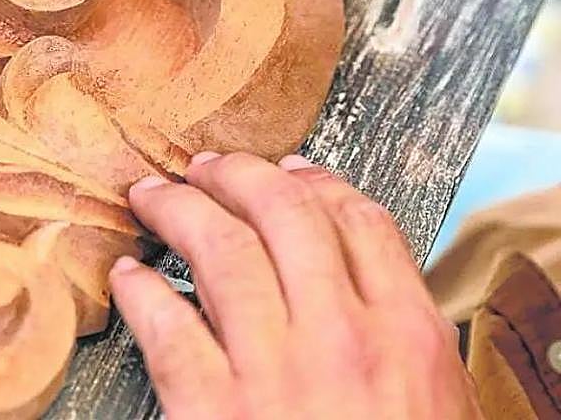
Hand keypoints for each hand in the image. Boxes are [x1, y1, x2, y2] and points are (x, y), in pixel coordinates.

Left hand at [110, 152, 480, 419]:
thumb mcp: (433, 408)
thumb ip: (400, 340)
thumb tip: (355, 282)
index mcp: (407, 336)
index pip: (360, 224)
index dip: (317, 183)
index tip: (289, 169)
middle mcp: (342, 337)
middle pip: (283, 215)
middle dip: (239, 176)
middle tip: (204, 166)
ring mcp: (274, 372)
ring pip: (220, 252)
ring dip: (178, 210)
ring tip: (150, 196)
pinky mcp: (213, 411)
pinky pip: (167, 329)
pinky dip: (141, 293)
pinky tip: (126, 278)